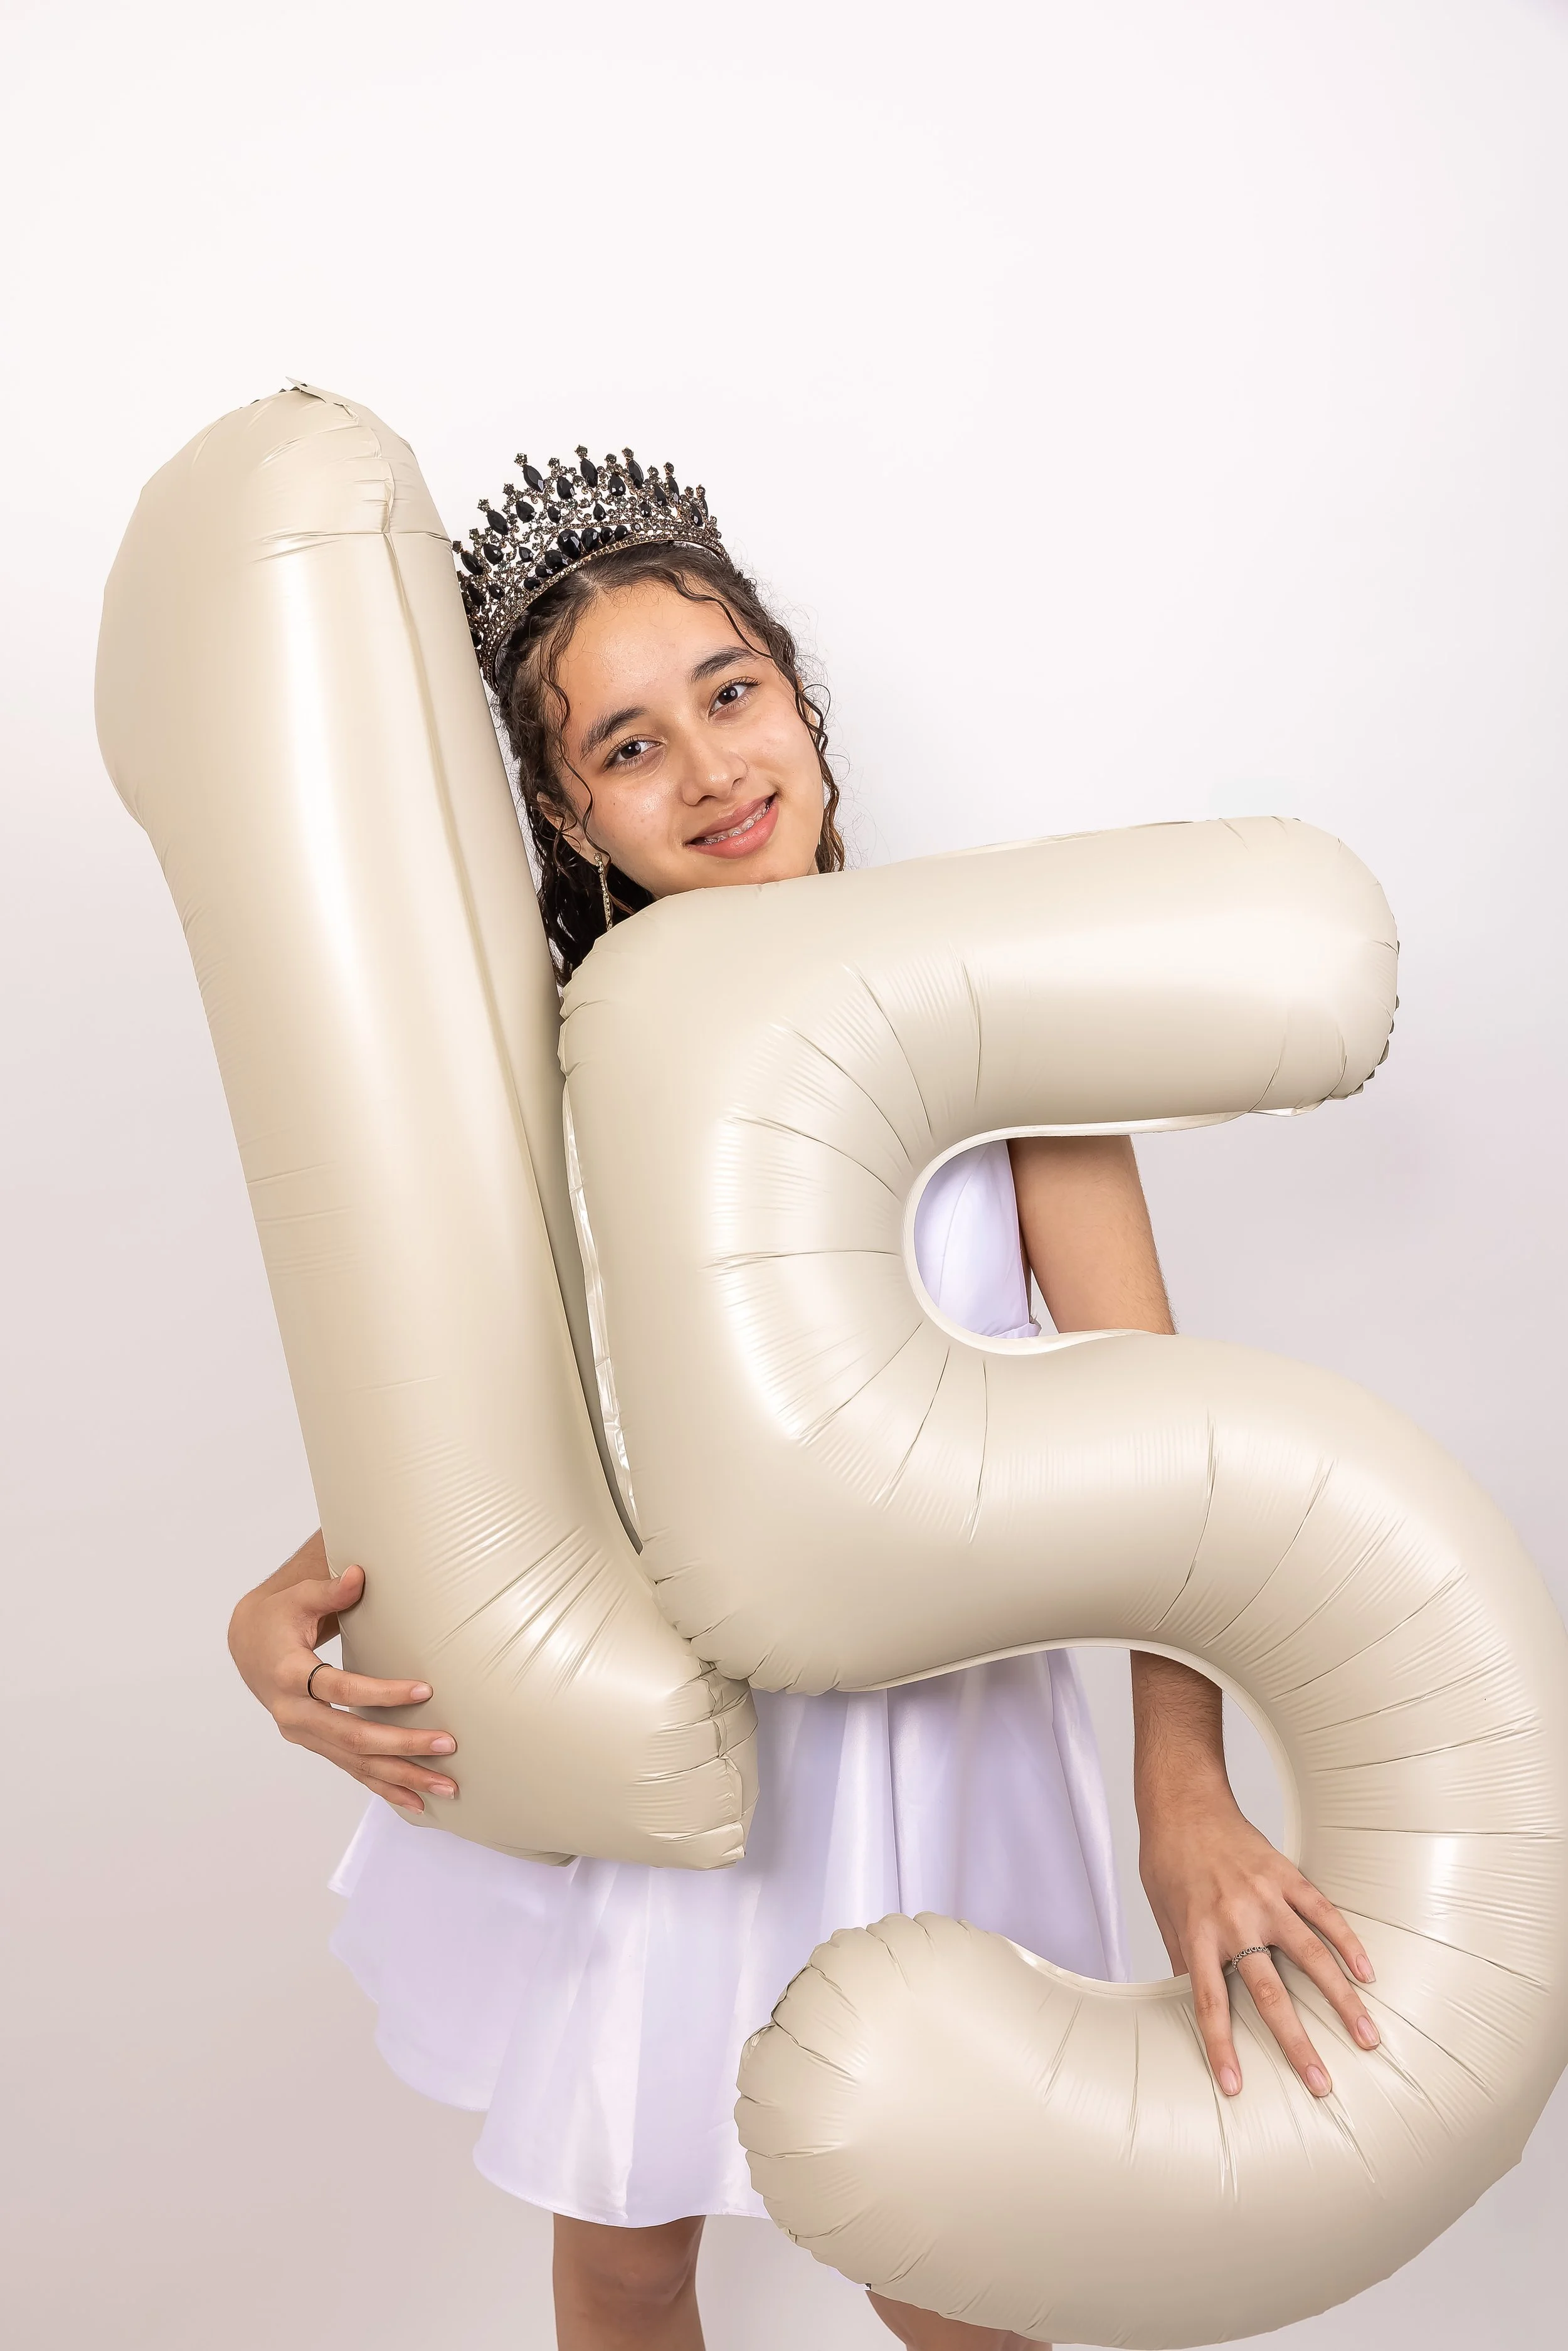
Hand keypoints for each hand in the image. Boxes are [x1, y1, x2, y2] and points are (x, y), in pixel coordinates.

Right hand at [227, 1533, 458, 1814]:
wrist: (248, 1646)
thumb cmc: (280, 1615)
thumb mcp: (299, 1596)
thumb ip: (329, 1589)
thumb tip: (358, 1575)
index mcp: (289, 1674)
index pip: (340, 1689)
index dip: (381, 1693)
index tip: (425, 1690)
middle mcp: (294, 1712)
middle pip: (351, 1737)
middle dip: (401, 1745)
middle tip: (448, 1744)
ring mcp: (303, 1733)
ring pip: (355, 1763)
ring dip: (401, 1777)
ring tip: (446, 1786)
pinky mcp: (315, 1743)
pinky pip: (351, 1770)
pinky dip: (383, 1786)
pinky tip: (415, 1801)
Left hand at [1137, 1768, 1378, 2099]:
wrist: (1182, 1800)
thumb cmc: (1168, 1860)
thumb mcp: (1163, 1914)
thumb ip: (1184, 1960)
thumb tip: (1195, 2007)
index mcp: (1197, 1932)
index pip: (1209, 2002)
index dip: (1221, 2046)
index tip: (1235, 2088)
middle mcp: (1234, 1918)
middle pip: (1269, 1991)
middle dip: (1296, 2041)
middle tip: (1320, 2083)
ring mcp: (1265, 1896)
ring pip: (1311, 1955)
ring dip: (1341, 2000)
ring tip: (1366, 2038)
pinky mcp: (1286, 1875)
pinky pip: (1324, 1912)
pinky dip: (1348, 1942)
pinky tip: (1366, 1973)